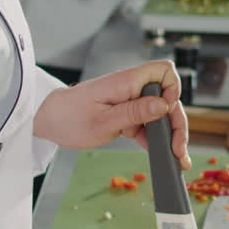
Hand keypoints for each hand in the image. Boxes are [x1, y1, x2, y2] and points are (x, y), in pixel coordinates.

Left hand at [34, 60, 190, 168]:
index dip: (172, 89)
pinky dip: (156, 139)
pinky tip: (163, 155)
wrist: (50, 121)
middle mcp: (132, 88)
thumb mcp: (104, 121)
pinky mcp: (126, 114)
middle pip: (167, 97)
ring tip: (177, 158)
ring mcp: (130, 101)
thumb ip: (135, 112)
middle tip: (178, 149)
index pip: (164, 70)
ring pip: (160, 113)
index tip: (166, 111)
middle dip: (176, 122)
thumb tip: (164, 104)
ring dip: (170, 134)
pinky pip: (147, 124)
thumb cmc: (70, 118)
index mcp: (126, 81)